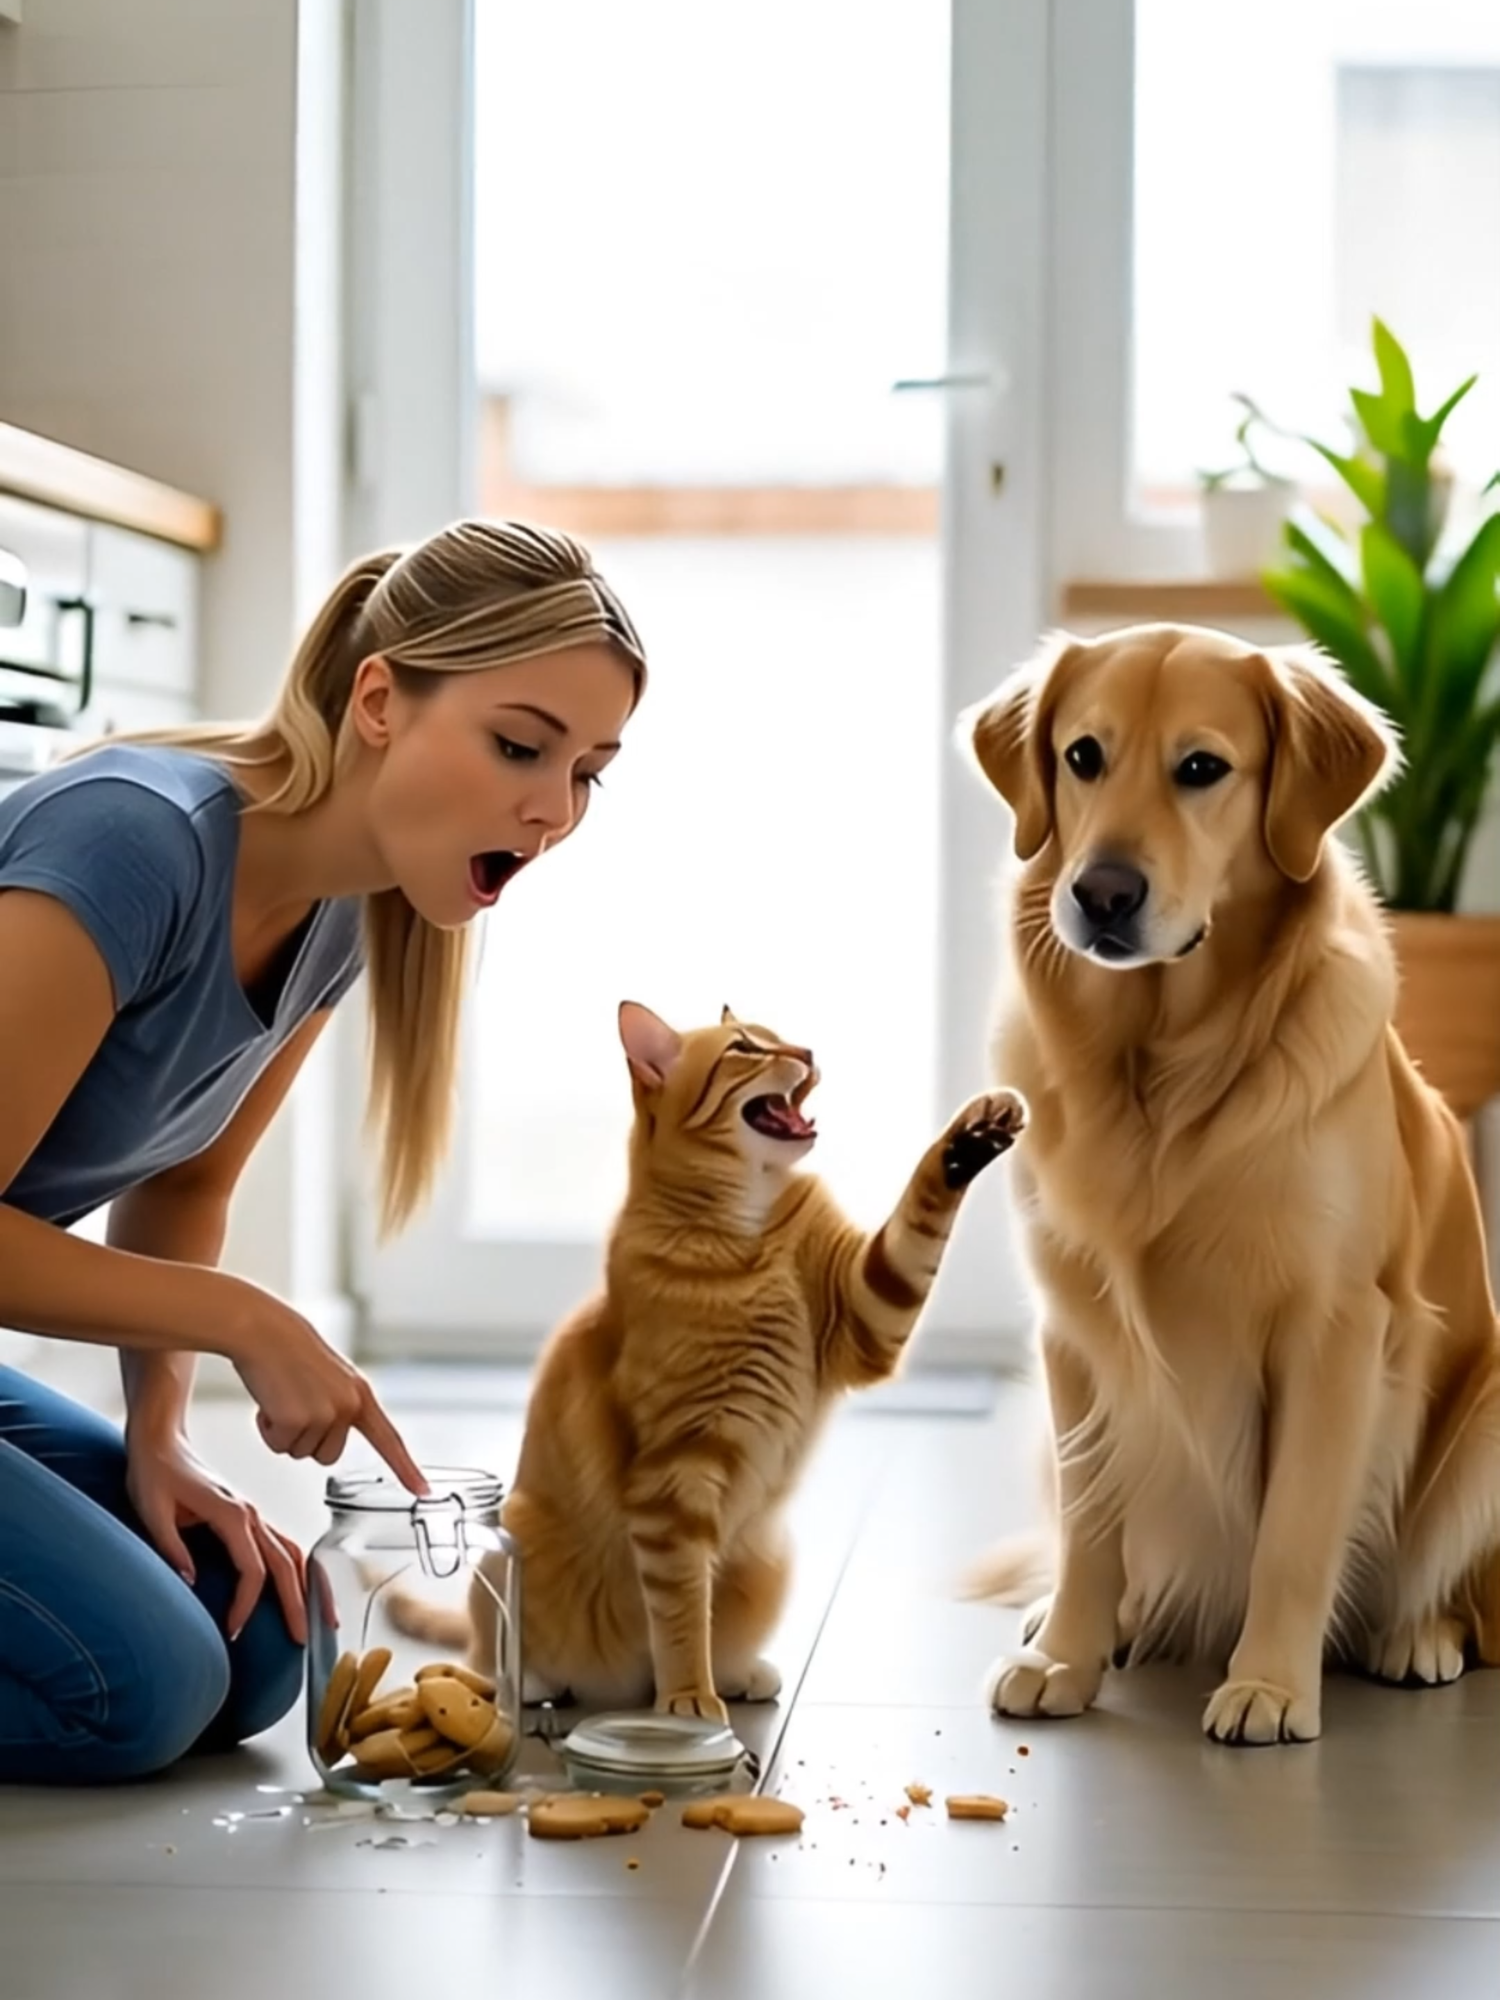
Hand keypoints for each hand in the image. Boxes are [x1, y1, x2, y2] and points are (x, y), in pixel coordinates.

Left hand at [125, 1429, 308, 1643]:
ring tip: (321, 1619)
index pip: (253, 1568)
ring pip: (293, 1553)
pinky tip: (303, 1589)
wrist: (161, 1442)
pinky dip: (299, 1569)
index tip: (233, 1631)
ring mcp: (252, 1513)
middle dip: (297, 1603)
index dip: (247, 1603)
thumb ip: (171, 1547)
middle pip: (286, 1564)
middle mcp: (249, 1513)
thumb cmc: (154, 1473)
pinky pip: (283, 1545)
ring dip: (309, 1586)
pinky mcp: (248, 1516)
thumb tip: (189, 1583)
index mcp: (231, 1513)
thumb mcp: (151, 1511)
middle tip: (303, 1640)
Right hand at [218, 1278, 427, 1495]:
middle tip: (294, 1402)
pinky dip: (267, 1429)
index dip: (406, 1467)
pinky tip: (269, 1401)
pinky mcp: (296, 1420)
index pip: (389, 1439)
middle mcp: (348, 1406)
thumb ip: (340, 1405)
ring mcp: (324, 1414)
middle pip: (327, 1456)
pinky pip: (278, 1446)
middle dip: (305, 1439)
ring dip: (285, 1432)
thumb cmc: (290, 1350)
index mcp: (360, 1394)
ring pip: (300, 1453)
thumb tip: (334, 1431)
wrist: (264, 1331)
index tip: (422, 1490)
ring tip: (282, 1396)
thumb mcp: (330, 1378)